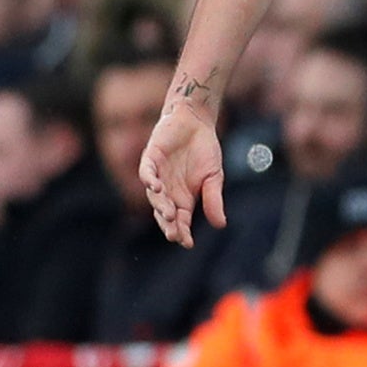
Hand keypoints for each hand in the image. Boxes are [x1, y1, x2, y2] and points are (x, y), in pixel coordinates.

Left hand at [140, 101, 226, 248]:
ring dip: (161, 206)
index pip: (180, 220)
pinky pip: (146, 173)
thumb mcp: (214, 178)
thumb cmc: (205, 151)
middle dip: (168, 224)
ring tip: (170, 214)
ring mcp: (157, 175)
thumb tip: (220, 225)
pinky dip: (150, 180)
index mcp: (183, 198)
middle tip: (174, 234)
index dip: (183, 231)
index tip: (188, 243)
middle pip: (164, 212)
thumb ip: (213, 200)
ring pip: (154, 197)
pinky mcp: (150, 158)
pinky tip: (156, 188)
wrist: (196, 122)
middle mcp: (167, 190)